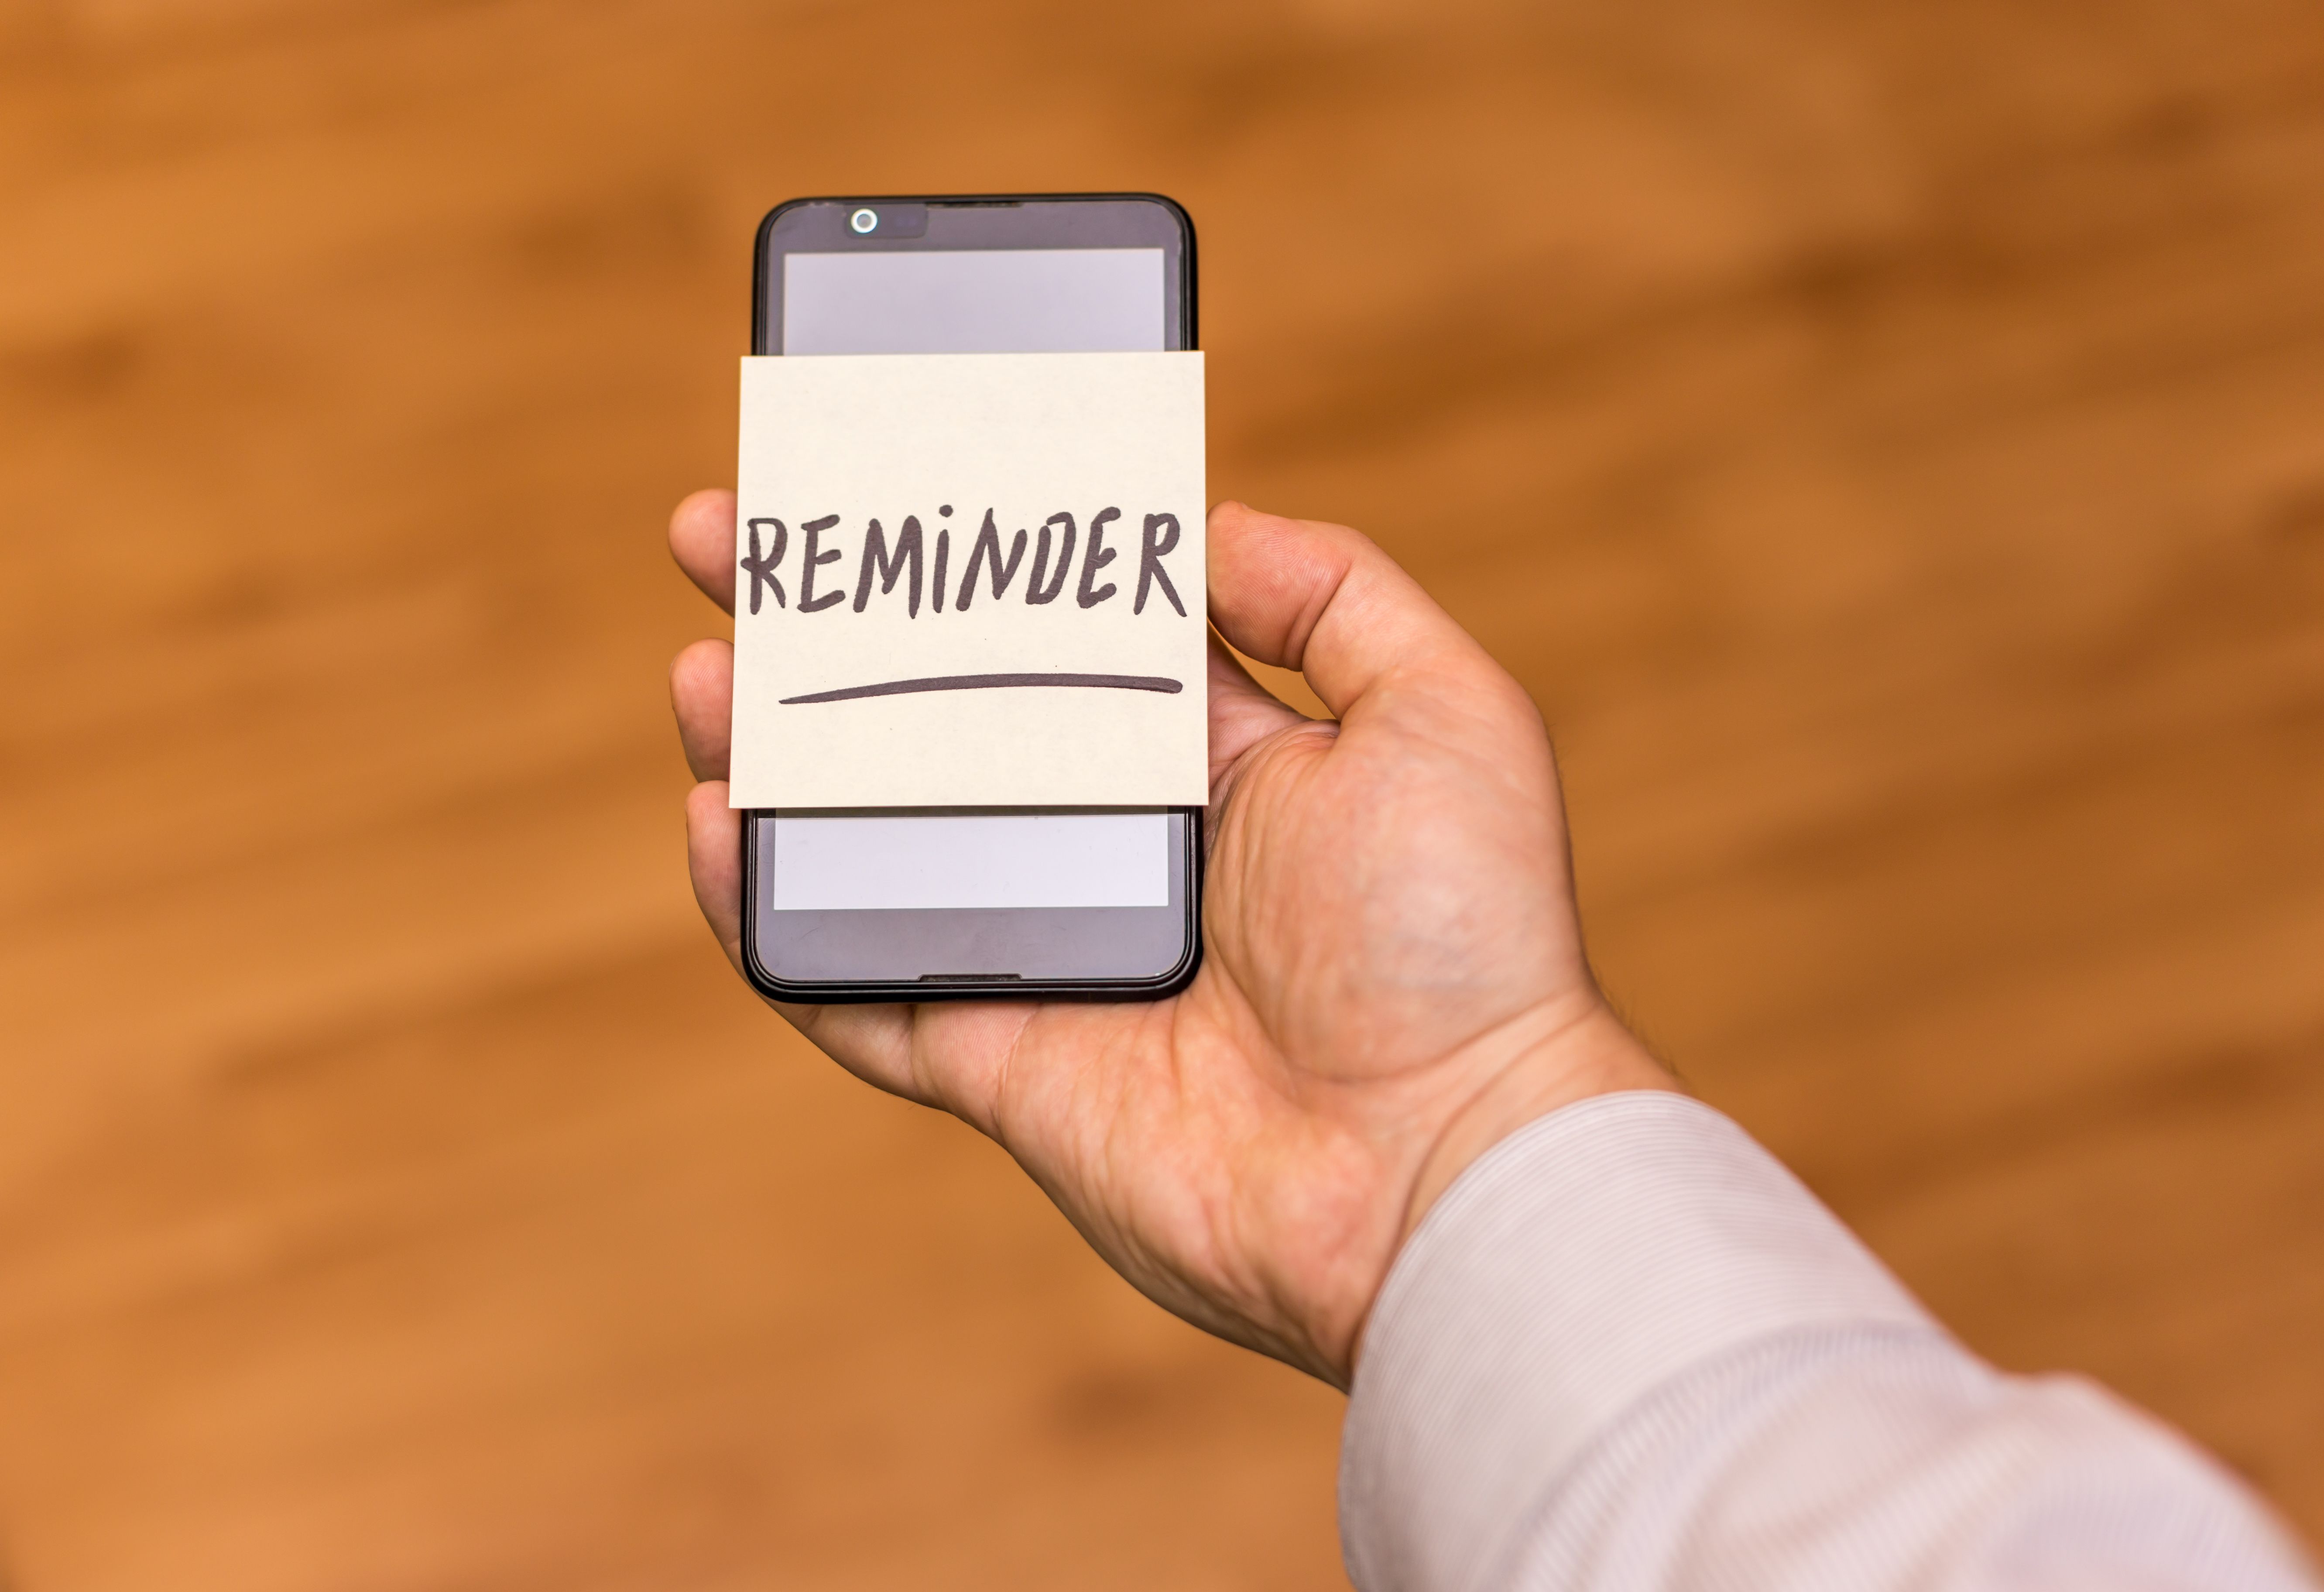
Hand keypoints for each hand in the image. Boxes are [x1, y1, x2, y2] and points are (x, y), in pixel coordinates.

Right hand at [668, 494, 1675, 1385]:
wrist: (1444, 1162)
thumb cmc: (1465, 942)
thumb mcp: (1448, 713)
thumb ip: (1336, 595)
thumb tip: (1208, 524)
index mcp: (1210, 762)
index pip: (1051, 635)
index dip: (958, 561)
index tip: (874, 484)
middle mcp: (1119, 850)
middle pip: (934, 725)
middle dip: (827, 637)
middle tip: (725, 546)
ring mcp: (1049, 957)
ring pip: (872, 846)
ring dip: (772, 760)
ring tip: (706, 676)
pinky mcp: (1000, 1061)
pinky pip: (854, 990)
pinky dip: (768, 924)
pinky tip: (713, 834)